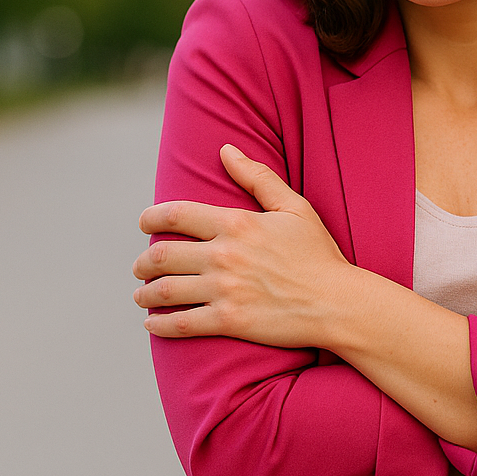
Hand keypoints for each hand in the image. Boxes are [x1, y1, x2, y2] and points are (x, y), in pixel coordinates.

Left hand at [133, 145, 353, 344]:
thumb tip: (226, 150)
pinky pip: (182, 324)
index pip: (176, 214)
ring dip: (145, 293)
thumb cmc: (318, 254)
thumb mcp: (294, 207)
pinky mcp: (230, 321)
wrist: (337, 302)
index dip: (151, 218)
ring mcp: (225, 289)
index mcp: (237, 223)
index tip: (143, 223)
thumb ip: (258, 177)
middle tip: (139, 266)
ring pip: (165, 290)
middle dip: (143, 262)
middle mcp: (224, 255)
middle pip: (162, 255)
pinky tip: (151, 325)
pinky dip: (159, 325)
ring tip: (141, 295)